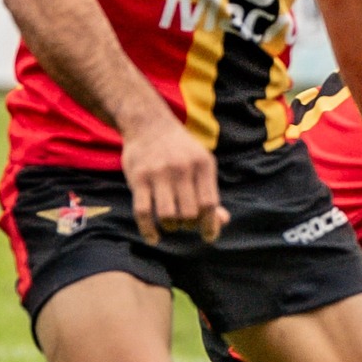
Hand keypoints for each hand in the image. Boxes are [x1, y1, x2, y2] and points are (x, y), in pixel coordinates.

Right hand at [119, 113, 225, 242]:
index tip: (208, 237)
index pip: (209, 203)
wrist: (149, 124)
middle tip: (186, 223)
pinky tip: (154, 237)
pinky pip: (142, 212)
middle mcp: (182, 169)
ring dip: (171, 227)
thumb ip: (210, 192)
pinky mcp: (138, 178)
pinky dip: (148, 230)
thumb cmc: (180, 150)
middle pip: (189, 213)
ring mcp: (158, 173)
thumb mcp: (201, 164)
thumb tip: (223, 221)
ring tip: (171, 224)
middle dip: (189, 225)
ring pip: (167, 215)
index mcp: (203, 165)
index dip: (211, 224)